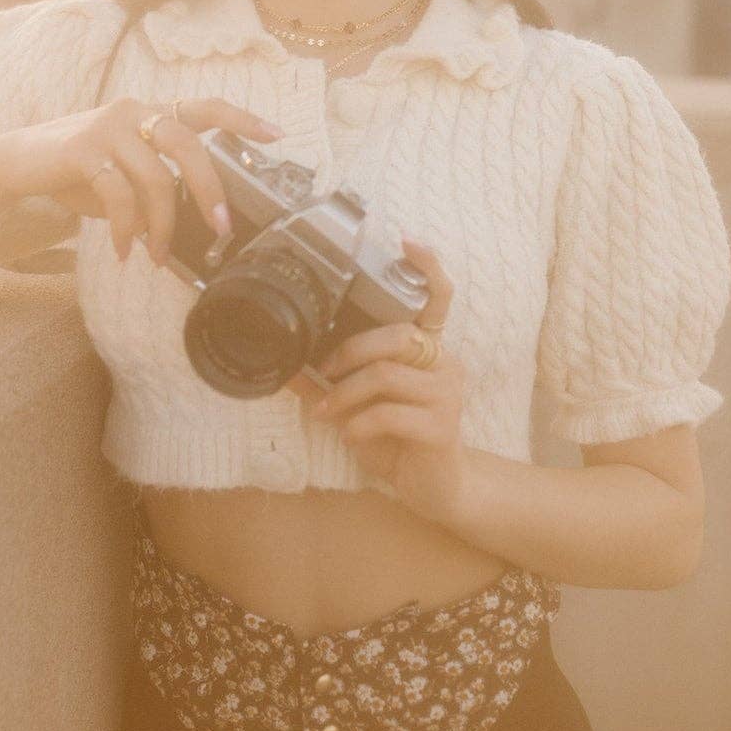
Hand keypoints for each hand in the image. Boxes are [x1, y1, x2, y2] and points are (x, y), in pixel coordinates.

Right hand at [9, 96, 282, 262]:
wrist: (18, 162)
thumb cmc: (80, 169)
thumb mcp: (123, 171)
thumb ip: (155, 183)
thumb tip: (187, 223)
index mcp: (150, 111)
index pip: (205, 108)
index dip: (242, 120)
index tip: (277, 135)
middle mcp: (133, 110)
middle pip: (189, 145)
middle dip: (210, 190)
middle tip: (222, 228)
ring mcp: (107, 127)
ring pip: (156, 178)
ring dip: (163, 226)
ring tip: (159, 255)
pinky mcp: (82, 150)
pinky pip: (119, 196)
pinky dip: (126, 230)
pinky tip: (123, 250)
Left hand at [304, 236, 470, 524]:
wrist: (434, 489)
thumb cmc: (397, 440)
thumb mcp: (358, 409)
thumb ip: (326, 386)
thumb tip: (283, 368)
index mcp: (428, 351)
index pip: (439, 299)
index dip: (428, 269)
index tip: (408, 242)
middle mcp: (444, 364)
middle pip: (397, 335)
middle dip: (350, 351)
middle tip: (324, 371)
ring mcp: (448, 395)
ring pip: (387, 375)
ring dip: (346, 394)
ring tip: (327, 413)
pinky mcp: (443, 428)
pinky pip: (391, 413)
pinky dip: (360, 423)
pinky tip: (351, 435)